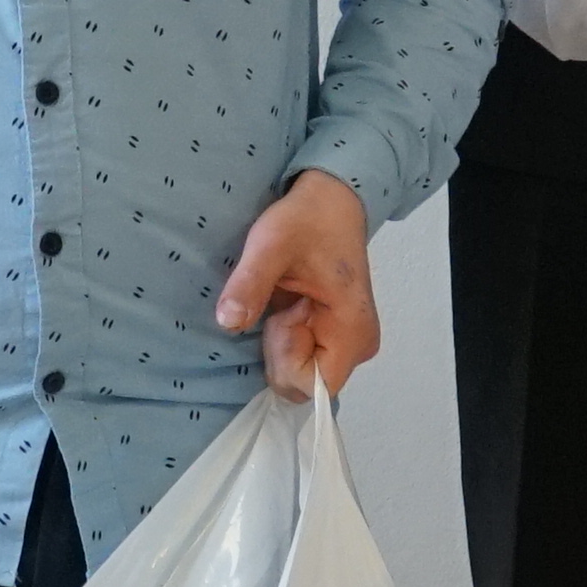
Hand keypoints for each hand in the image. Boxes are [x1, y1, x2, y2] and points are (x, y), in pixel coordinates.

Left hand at [217, 169, 376, 395]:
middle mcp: (358, 346)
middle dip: (280, 348)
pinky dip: (286, 338)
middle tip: (284, 302)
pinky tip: (288, 307)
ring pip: (299, 372)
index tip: (283, 313)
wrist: (332, 200)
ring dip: (281, 342)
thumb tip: (228, 321)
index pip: (310, 386)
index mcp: (352, 330)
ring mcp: (349, 345)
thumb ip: (250, 283)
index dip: (283, 356)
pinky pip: (303, 359)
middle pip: (302, 381)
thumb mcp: (271, 243)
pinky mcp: (337, 338)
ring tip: (288, 300)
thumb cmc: (307, 219)